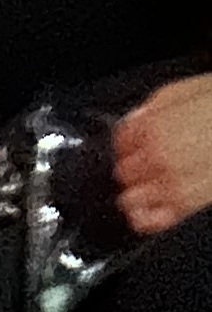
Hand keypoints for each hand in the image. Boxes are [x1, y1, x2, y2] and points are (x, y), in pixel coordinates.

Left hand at [115, 74, 211, 236]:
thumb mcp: (190, 90)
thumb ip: (157, 106)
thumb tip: (137, 119)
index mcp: (154, 125)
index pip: (121, 141)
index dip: (129, 142)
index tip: (137, 144)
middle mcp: (156, 156)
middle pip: (124, 171)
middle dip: (135, 167)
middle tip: (152, 163)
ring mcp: (168, 184)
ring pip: (130, 199)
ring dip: (139, 192)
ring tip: (156, 185)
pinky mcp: (182, 206)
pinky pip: (147, 222)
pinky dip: (144, 217)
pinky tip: (152, 209)